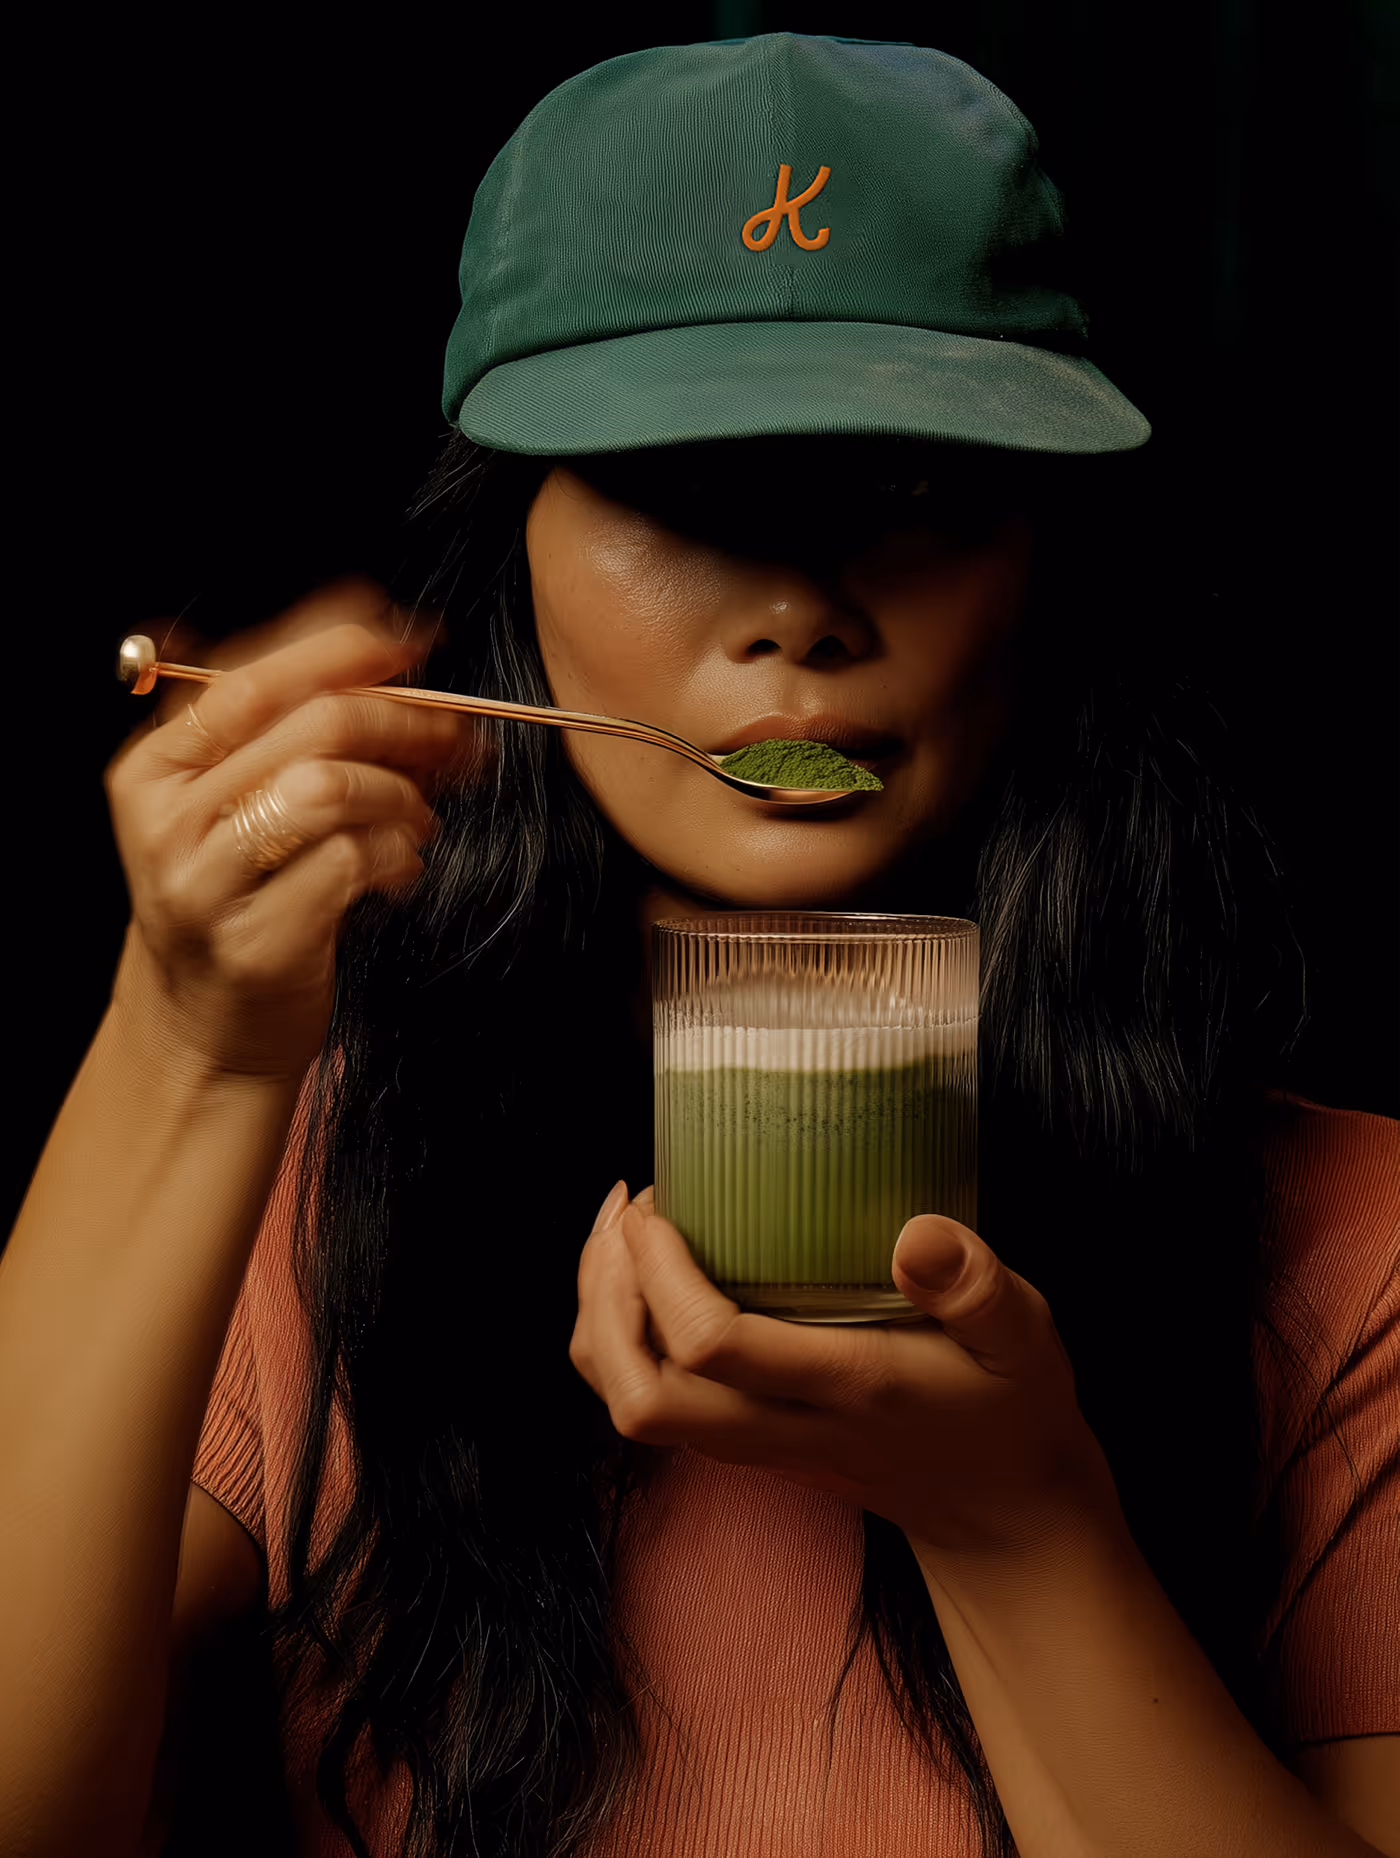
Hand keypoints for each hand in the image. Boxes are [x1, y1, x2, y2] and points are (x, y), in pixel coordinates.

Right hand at [103, 576, 487, 1079]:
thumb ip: (284, 723)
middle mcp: (168, 820)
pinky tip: (397, 868)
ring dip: (400, 793)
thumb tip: (380, 642)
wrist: (204, 1029)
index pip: (252, 676)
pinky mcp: (256, 944)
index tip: (413, 641)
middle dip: (404, 719)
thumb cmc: (238, 897)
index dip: (344, 648)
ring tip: (416, 817)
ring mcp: (206, 885)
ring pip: (331, 788)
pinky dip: (396, 853)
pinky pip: (349, 863)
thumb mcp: (230, 802)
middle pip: (312, 726)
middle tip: (453, 737)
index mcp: (154, 765)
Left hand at [570, 1182, 1121, 1557]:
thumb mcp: (1025, 1337)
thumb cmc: (1013, 1408)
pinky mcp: (746, 1445)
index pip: (714, 1349)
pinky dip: (620, 1341)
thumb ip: (977, 1286)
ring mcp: (758, 1446)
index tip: (659, 1205)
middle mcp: (786, 1427)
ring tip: (618, 1234)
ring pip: (634, 1408)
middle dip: (605, 1300)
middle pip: (644, 1396)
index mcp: (847, 1389)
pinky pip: (650, 1406)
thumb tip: (916, 1231)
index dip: (660, 1276)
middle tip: (627, 1211)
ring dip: (602, 1320)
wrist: (1007, 1514)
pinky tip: (641, 1279)